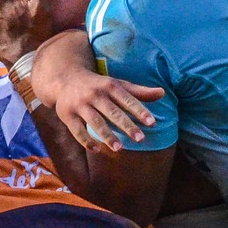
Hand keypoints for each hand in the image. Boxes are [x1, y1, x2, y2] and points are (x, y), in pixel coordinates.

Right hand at [28, 31, 163, 151]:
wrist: (65, 78)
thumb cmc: (98, 85)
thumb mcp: (117, 84)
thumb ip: (139, 91)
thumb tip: (163, 93)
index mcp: (109, 86)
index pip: (127, 99)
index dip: (140, 111)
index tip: (152, 123)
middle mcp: (95, 94)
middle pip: (112, 112)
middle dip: (126, 125)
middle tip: (140, 139)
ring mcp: (80, 105)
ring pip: (95, 122)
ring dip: (107, 135)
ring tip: (119, 149)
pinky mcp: (68, 115)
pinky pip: (77, 130)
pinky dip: (86, 141)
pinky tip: (97, 149)